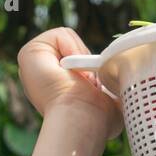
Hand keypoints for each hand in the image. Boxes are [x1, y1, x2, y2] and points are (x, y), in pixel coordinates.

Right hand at [17, 27, 123, 141]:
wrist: (83, 121)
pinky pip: (60, 34)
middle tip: (88, 84)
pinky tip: (69, 69)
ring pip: (68, 40)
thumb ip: (114, 88)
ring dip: (80, 57)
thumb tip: (126, 81)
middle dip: (85, 62)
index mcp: (57, 89)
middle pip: (73, 49)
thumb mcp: (111, 101)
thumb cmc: (98, 121)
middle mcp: (42, 77)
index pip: (79, 62)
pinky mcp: (28, 54)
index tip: (94, 89)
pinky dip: (72, 48)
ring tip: (79, 79)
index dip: (90, 71)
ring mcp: (33, 65)